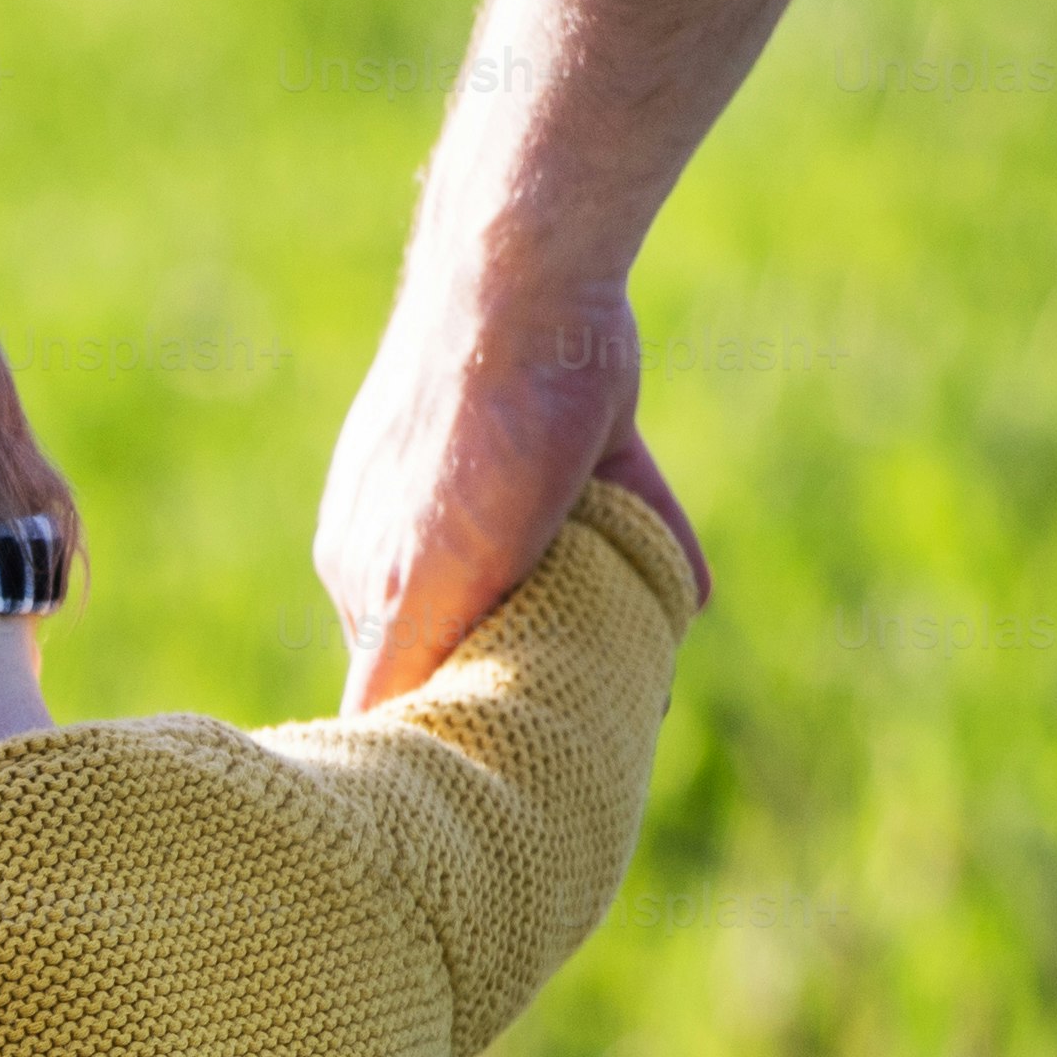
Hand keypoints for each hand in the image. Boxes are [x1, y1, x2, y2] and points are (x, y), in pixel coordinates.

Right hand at [317, 268, 706, 716]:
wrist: (529, 284)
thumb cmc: (468, 440)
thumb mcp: (425, 584)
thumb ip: (398, 666)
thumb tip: (377, 749)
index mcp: (371, 579)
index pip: (399, 685)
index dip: (443, 731)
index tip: (497, 773)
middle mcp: (422, 537)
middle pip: (482, 635)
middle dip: (531, 675)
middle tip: (586, 719)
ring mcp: (496, 486)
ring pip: (555, 579)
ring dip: (597, 614)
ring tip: (641, 652)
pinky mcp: (574, 442)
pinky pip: (614, 511)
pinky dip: (649, 544)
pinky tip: (686, 586)